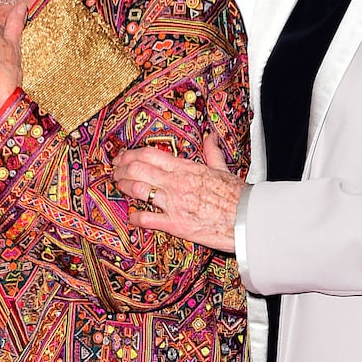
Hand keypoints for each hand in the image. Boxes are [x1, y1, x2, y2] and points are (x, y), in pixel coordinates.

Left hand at [113, 133, 243, 253]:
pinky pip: (147, 219)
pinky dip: (135, 217)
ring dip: (124, 187)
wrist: (247, 220)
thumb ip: (212, 152)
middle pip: (138, 169)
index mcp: (187, 168)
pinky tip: (130, 216)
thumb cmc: (238, 196)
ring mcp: (174, 203)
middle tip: (115, 171)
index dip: (131, 154)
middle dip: (121, 169)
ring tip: (118, 187)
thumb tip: (210, 136)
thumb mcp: (223, 169)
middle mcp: (177, 183)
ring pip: (138, 190)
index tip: (122, 157)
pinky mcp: (175, 225)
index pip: (151, 154)